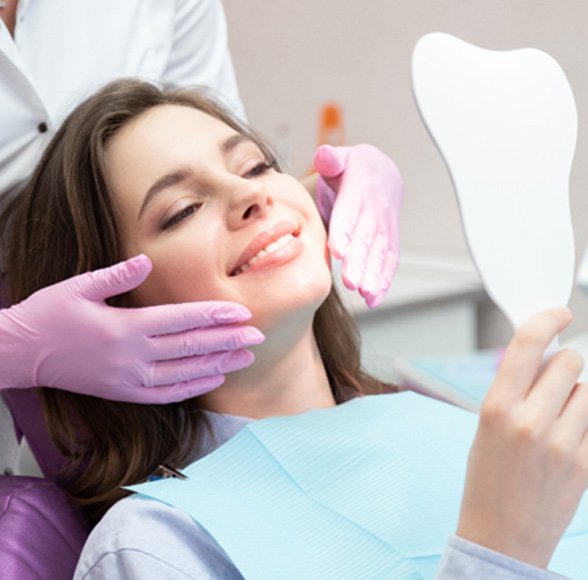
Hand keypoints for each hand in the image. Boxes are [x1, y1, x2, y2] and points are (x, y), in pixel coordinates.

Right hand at [0, 255, 263, 402]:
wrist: (20, 354)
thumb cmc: (48, 315)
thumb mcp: (78, 287)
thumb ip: (116, 275)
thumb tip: (146, 261)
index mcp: (124, 327)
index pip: (182, 320)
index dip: (215, 316)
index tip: (243, 314)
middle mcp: (132, 356)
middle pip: (191, 348)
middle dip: (228, 341)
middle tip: (259, 336)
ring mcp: (128, 380)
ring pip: (185, 374)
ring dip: (219, 365)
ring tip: (246, 358)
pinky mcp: (123, 393)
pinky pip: (166, 395)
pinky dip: (193, 387)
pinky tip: (214, 378)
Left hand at [313, 144, 403, 307]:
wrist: (383, 173)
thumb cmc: (353, 170)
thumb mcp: (341, 158)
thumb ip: (331, 159)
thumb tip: (324, 155)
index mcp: (360, 190)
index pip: (351, 211)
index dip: (346, 230)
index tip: (338, 250)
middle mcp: (375, 210)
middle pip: (367, 238)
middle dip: (360, 261)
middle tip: (350, 281)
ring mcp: (385, 227)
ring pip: (380, 253)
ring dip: (373, 275)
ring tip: (365, 294)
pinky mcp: (389, 241)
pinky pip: (389, 261)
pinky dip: (384, 281)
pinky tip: (373, 299)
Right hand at [457, 308, 587, 567]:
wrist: (501, 535)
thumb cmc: (487, 478)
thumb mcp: (486, 426)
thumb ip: (514, 388)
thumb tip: (544, 355)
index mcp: (496, 408)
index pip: (528, 345)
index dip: (546, 320)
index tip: (559, 313)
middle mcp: (531, 422)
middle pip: (569, 362)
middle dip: (564, 364)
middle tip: (553, 384)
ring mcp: (564, 444)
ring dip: (577, 395)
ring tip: (559, 421)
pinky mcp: (587, 463)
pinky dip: (586, 421)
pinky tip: (571, 439)